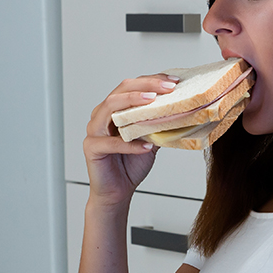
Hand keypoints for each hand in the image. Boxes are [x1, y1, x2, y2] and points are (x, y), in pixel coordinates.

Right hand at [84, 75, 177, 206]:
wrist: (118, 191)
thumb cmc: (131, 165)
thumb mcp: (152, 140)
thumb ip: (159, 124)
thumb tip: (181, 110)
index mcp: (115, 109)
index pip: (132, 86)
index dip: (152, 80)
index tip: (174, 81)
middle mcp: (102, 115)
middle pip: (121, 91)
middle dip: (146, 86)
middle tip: (167, 87)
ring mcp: (94, 130)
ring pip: (110, 107)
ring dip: (133, 102)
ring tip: (153, 101)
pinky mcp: (92, 148)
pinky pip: (111, 142)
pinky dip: (130, 144)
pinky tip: (147, 146)